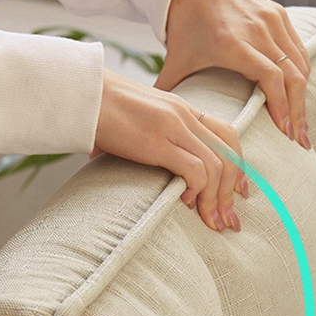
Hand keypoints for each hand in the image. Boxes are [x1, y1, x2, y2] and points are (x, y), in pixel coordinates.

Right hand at [92, 70, 248, 232]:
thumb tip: (136, 162)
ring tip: (211, 222)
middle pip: (229, 154)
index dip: (237, 166)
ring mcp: (173, 127)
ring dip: (216, 199)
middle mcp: (183, 115)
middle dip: (232, 191)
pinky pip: (195, 170)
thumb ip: (148, 136)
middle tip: (230, 220)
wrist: (78, 93)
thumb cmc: (97, 109)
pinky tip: (186, 203)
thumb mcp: (134, 118)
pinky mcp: (157, 142)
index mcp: (181, 108)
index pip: (227, 135)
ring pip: (217, 166)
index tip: (238, 193)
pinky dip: (198, 190)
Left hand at [159, 0, 311, 148]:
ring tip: (301, 125)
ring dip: (303, 97)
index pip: (271, 76)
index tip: (284, 134)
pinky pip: (299, 50)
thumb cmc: (186, 25)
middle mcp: (256, 29)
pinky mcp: (279, 14)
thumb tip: (155, 127)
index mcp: (231, 42)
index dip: (282, 107)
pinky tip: (299, 98)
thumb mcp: (176, 59)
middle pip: (292, 75)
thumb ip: (169, 91)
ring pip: (300, 64)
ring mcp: (271, 19)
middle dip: (298, 111)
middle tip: (300, 141)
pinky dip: (302, 75)